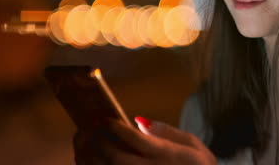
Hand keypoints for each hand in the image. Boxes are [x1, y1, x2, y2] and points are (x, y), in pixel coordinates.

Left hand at [73, 117, 216, 164]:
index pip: (133, 138)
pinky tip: (90, 159)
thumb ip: (167, 132)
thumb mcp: (193, 144)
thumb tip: (139, 122)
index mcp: (166, 155)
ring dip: (90, 156)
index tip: (105, 119)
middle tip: (91, 127)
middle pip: (114, 157)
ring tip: (85, 141)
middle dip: (98, 141)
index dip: (114, 127)